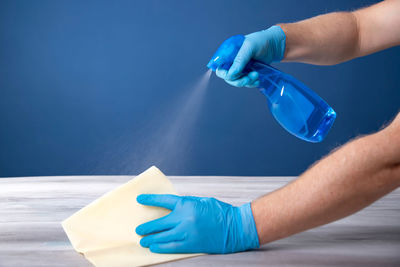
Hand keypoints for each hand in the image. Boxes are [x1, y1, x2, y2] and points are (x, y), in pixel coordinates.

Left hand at [135, 194, 258, 253]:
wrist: (235, 227)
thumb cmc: (220, 212)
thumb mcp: (201, 202)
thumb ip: (186, 204)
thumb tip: (172, 209)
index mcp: (187, 204)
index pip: (163, 201)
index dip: (150, 200)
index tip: (140, 199)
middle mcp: (184, 218)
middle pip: (159, 223)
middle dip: (147, 227)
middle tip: (138, 230)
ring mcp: (187, 233)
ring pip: (162, 237)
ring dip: (151, 239)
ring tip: (143, 241)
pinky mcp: (191, 245)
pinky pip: (171, 247)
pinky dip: (161, 247)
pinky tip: (155, 247)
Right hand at [216, 25, 285, 87]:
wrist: (274, 45)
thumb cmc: (261, 41)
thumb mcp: (249, 47)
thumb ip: (240, 60)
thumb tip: (231, 74)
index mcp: (228, 52)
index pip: (218, 66)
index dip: (224, 73)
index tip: (234, 75)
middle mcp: (231, 61)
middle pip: (227, 77)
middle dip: (238, 80)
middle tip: (249, 77)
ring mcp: (239, 68)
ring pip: (236, 82)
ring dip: (246, 81)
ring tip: (256, 75)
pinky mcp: (246, 73)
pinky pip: (245, 83)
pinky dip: (251, 83)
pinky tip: (257, 79)